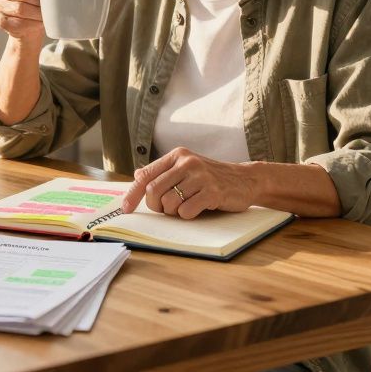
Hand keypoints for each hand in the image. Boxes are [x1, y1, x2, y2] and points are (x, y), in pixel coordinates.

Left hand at [120, 147, 258, 219]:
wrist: (245, 179)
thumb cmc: (211, 177)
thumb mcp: (187, 168)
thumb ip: (163, 172)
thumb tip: (137, 176)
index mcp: (177, 155)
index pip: (146, 175)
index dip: (133, 194)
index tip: (125, 209)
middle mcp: (187, 162)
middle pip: (153, 191)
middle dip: (156, 206)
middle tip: (167, 209)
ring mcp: (200, 176)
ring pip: (169, 203)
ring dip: (174, 212)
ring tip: (187, 206)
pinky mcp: (212, 192)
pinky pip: (186, 211)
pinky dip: (188, 215)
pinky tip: (198, 208)